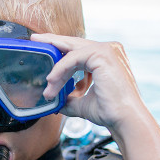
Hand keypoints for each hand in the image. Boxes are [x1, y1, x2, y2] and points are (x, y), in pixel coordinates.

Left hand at [30, 33, 147, 132]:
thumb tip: (54, 100)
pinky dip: (60, 70)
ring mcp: (107, 49)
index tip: (45, 49)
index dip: (60, 49)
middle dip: (53, 42)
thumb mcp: (83, 102)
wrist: (124, 119)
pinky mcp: (102, 54)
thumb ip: (70, 97)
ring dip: (56, 70)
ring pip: (71, 52)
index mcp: (107, 57)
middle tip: (35, 40)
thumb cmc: (110, 112)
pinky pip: (72, 58)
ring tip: (48, 86)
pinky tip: (52, 81)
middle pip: (74, 43)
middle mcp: (109, 49)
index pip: (79, 49)